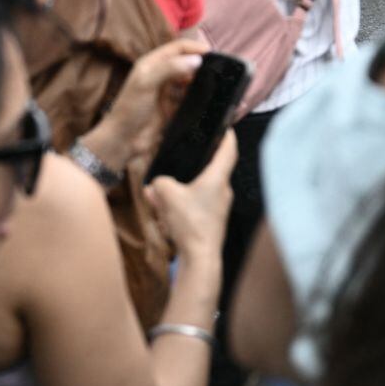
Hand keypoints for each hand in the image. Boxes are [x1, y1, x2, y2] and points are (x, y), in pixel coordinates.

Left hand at [90, 40, 209, 174]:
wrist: (123, 141)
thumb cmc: (129, 109)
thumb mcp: (145, 83)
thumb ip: (170, 68)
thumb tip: (197, 60)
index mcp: (152, 64)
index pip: (178, 48)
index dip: (195, 48)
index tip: (213, 54)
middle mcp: (162, 76)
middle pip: (187, 63)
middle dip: (202, 65)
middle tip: (220, 70)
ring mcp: (168, 93)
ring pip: (191, 82)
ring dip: (203, 82)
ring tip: (218, 85)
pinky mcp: (174, 110)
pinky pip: (191, 100)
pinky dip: (200, 99)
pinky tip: (210, 101)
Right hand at [145, 129, 237, 258]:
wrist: (200, 258)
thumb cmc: (190, 223)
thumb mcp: (167, 195)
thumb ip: (160, 184)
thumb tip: (155, 186)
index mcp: (218, 178)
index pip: (229, 150)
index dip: (228, 136)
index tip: (226, 127)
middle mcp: (224, 191)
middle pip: (213, 170)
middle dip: (196, 166)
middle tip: (184, 160)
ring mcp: (220, 208)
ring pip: (201, 190)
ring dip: (185, 189)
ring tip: (164, 193)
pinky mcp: (213, 222)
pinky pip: (197, 206)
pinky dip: (183, 205)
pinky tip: (166, 213)